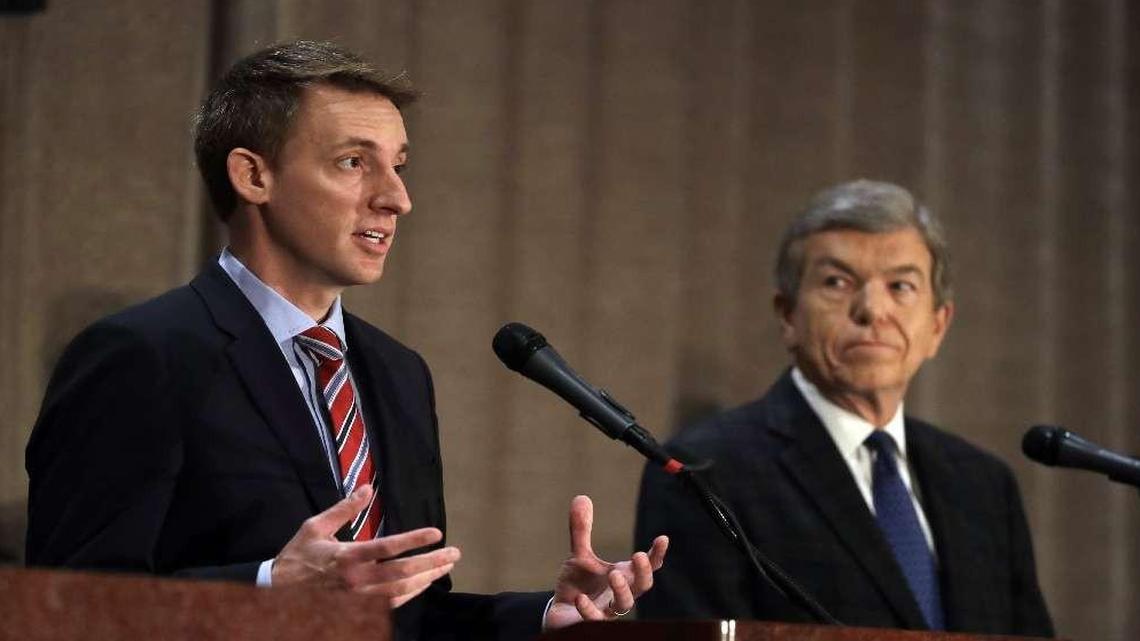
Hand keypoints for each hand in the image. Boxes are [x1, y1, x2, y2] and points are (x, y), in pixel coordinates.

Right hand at [272, 486, 459, 607]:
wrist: (276, 593)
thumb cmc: (298, 557)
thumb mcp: (316, 527)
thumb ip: (344, 509)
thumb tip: (367, 488)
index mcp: (346, 557)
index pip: (388, 548)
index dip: (414, 541)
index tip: (436, 533)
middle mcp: (356, 580)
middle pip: (403, 573)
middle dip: (432, 563)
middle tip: (454, 554)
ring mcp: (359, 599)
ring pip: (401, 591)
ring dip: (427, 578)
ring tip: (446, 567)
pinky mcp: (358, 610)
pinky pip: (392, 604)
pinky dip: (411, 593)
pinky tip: (423, 583)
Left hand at [544, 495, 667, 628]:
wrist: (561, 612)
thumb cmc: (579, 585)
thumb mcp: (580, 556)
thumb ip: (582, 530)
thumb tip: (581, 497)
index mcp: (624, 575)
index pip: (647, 566)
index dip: (656, 554)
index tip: (663, 538)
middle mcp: (620, 593)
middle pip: (642, 586)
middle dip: (644, 572)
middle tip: (638, 556)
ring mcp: (608, 610)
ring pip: (625, 604)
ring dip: (622, 590)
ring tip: (614, 574)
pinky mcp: (591, 622)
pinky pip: (596, 619)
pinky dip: (590, 610)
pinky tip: (581, 599)